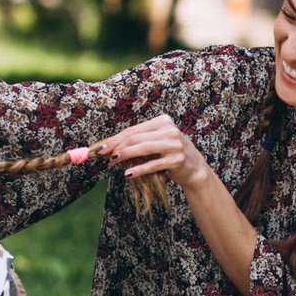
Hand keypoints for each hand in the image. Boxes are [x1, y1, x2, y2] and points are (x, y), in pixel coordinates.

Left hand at [98, 114, 212, 189]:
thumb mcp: (157, 141)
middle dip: (117, 147)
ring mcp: (174, 145)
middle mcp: (170, 131)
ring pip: (143, 148)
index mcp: (163, 121)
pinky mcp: (176, 160)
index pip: (134, 129)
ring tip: (113, 161)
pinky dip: (139, 169)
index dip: (115, 138)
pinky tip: (128, 173)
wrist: (194, 168)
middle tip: (105, 156)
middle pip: (136, 138)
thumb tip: (110, 146)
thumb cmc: (170, 153)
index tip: (101, 147)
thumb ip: (138, 140)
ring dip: (125, 155)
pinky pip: (152, 164)